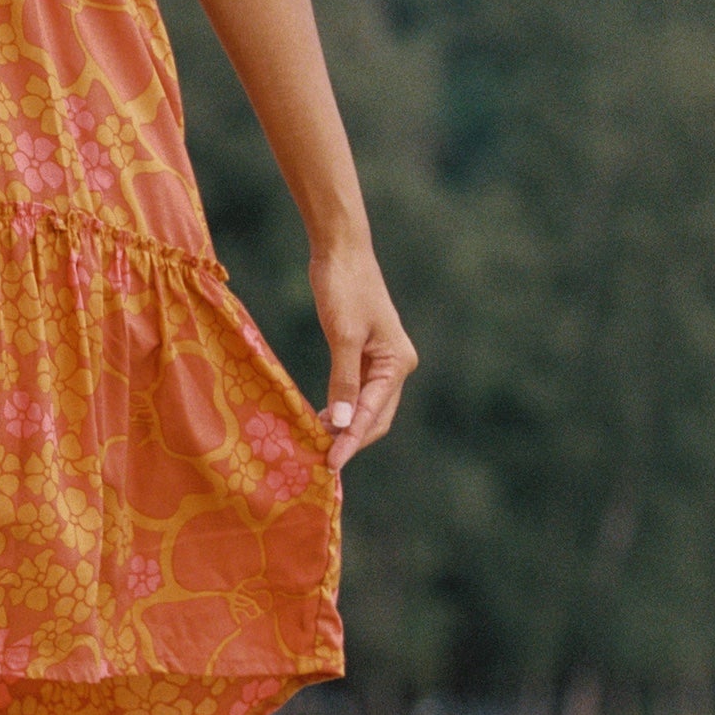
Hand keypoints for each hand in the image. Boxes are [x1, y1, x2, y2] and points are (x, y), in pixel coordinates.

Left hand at [309, 240, 416, 469]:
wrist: (340, 250)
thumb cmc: (344, 287)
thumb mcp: (342, 335)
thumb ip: (344, 381)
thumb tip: (344, 423)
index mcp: (397, 363)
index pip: (374, 415)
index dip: (352, 442)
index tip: (331, 464)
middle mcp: (395, 365)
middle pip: (376, 417)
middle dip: (351, 440)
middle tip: (322, 461)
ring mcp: (380, 360)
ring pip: (366, 406)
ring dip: (345, 426)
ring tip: (317, 444)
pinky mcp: (363, 352)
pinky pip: (355, 390)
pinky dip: (341, 407)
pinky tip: (322, 418)